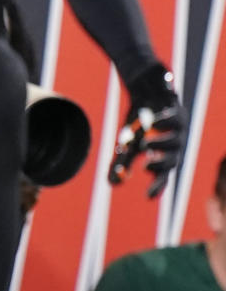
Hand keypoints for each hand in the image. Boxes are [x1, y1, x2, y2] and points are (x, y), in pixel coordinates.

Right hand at [108, 63, 185, 198]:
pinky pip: (173, 119)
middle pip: (173, 160)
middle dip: (161, 166)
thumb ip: (120, 163)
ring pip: (175, 141)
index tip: (146, 197)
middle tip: (145, 167)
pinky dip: (163, 122)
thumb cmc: (138, 123)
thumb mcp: (126, 144)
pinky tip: (153, 123)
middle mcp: (174, 145)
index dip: (157, 186)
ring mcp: (178, 129)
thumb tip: (112, 184)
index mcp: (163, 155)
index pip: (163, 175)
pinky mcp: (177, 111)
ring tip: (144, 145)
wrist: (143, 93)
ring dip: (160, 144)